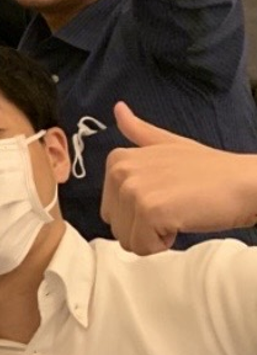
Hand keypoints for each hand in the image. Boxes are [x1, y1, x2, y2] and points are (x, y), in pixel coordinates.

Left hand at [101, 102, 256, 253]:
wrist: (245, 182)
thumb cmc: (209, 170)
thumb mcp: (168, 144)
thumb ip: (139, 132)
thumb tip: (118, 108)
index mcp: (118, 159)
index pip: (110, 211)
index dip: (141, 212)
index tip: (166, 197)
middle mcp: (119, 172)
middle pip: (116, 226)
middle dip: (144, 227)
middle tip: (174, 207)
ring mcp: (133, 191)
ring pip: (128, 240)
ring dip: (155, 236)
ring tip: (179, 212)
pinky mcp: (149, 211)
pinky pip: (143, 247)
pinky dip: (164, 243)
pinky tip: (183, 221)